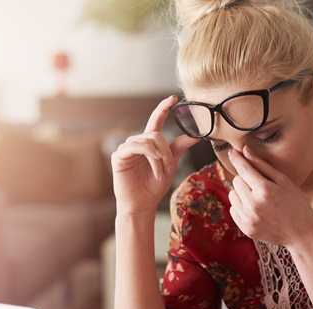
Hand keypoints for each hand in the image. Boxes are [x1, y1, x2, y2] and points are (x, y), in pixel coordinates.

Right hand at [111, 95, 199, 215]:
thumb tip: (193, 136)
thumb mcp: (170, 166)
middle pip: (156, 134)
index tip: (173, 98)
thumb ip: (178, 149)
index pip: (156, 121)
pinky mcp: (119, 156)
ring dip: (160, 157)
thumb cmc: (153, 187)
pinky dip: (151, 158)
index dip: (163, 108)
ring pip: (148, 140)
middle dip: (167, 152)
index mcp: (149, 144)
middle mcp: (136, 143)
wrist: (142, 205)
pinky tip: (154, 170)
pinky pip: (137, 147)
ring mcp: (126, 148)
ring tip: (161, 172)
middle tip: (169, 168)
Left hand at [228, 147, 312, 246]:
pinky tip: (256, 209)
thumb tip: (244, 150)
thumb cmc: (296, 203)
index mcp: (264, 189)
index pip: (243, 168)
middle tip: (261, 185)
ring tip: (258, 198)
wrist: (302, 233)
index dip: (237, 158)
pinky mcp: (246, 228)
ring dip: (242, 193)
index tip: (232, 151)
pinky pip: (233, 209)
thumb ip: (262, 165)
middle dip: (246, 179)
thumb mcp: (283, 181)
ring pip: (232, 195)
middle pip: (236, 181)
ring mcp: (248, 218)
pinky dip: (241, 206)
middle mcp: (253, 204)